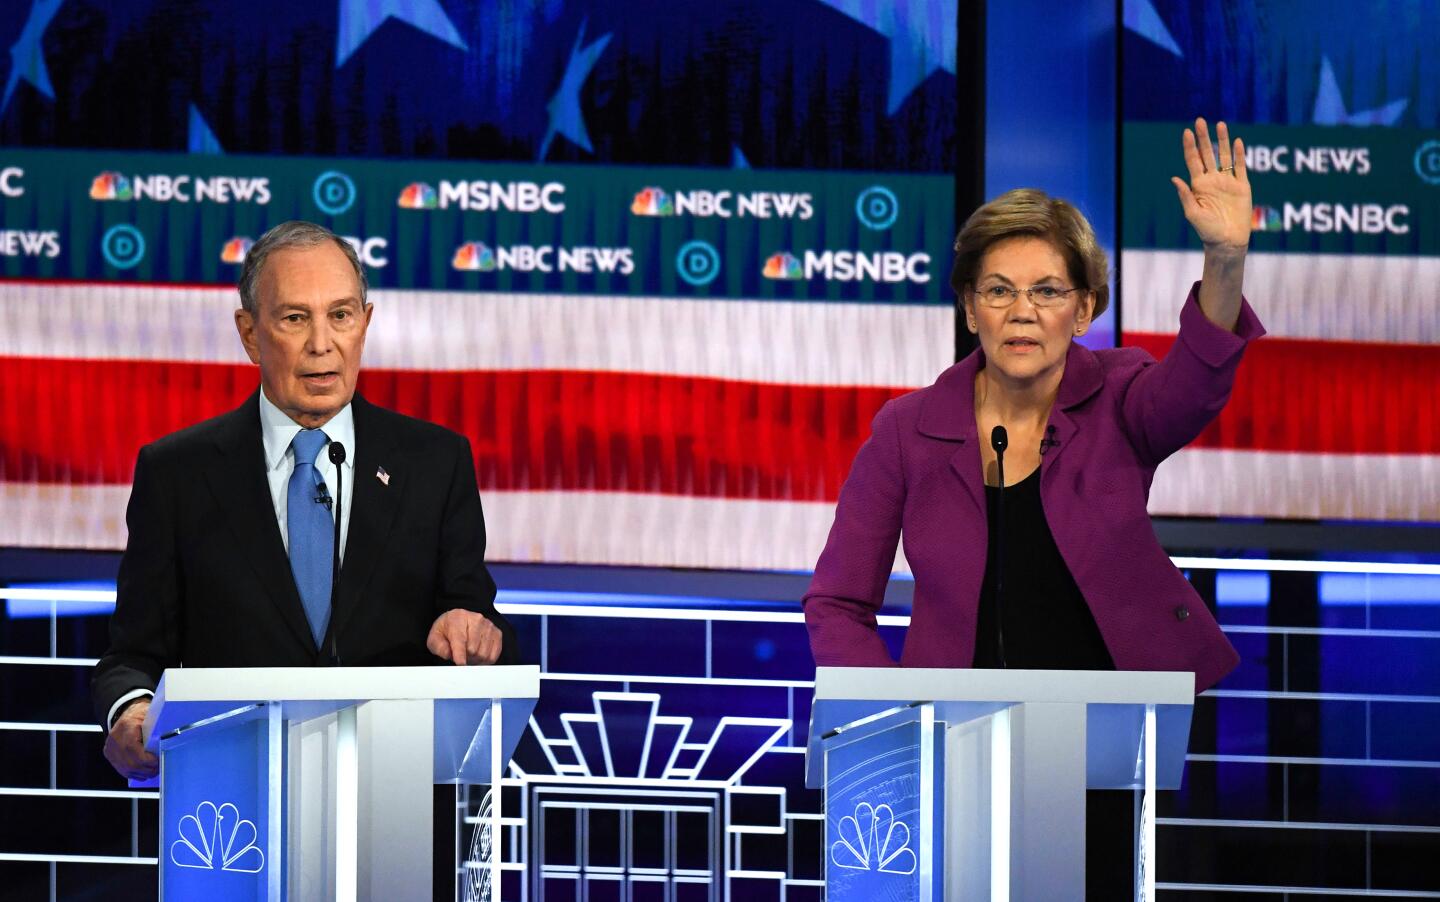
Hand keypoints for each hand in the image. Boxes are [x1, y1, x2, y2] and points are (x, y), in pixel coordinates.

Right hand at [103, 699, 157, 780]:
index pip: (132, 748)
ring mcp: (110, 748)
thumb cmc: (142, 714)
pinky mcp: (110, 755)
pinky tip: (144, 773)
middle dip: (146, 769)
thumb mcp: (151, 716)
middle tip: (159, 768)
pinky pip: (122, 769)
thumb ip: (157, 728)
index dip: (146, 759)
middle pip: (130, 762)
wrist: (127, 713)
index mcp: (126, 726)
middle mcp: (115, 739)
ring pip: (126, 769)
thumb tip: (169, 741)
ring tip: (154, 771)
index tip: (158, 761)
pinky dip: (135, 773)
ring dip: (142, 773)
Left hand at [426, 609, 502, 664]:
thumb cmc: (447, 630)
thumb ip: (438, 646)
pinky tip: (477, 656)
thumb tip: (449, 653)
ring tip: (468, 654)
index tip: (460, 664)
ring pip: (484, 654)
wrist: (458, 621)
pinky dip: (485, 660)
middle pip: (473, 650)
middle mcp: (476, 619)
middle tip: (460, 655)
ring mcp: (488, 626)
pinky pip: (493, 655)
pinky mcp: (497, 633)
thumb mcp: (435, 638)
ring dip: (475, 660)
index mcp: (458, 618)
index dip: (460, 655)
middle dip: (465, 658)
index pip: (460, 640)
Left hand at [1172, 117, 1251, 253]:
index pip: (1193, 161)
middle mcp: (1212, 180)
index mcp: (1198, 186)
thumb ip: (1185, 196)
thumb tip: (1174, 178)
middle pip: (1207, 154)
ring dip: (1222, 141)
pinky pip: (1240, 167)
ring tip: (1220, 124)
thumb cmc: (1207, 231)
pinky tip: (1236, 142)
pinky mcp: (1242, 186)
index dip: (1190, 146)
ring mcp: (1227, 182)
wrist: (1228, 241)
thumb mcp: (1193, 214)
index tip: (1186, 132)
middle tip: (1200, 120)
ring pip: (1224, 156)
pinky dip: (1239, 154)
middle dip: (1203, 137)